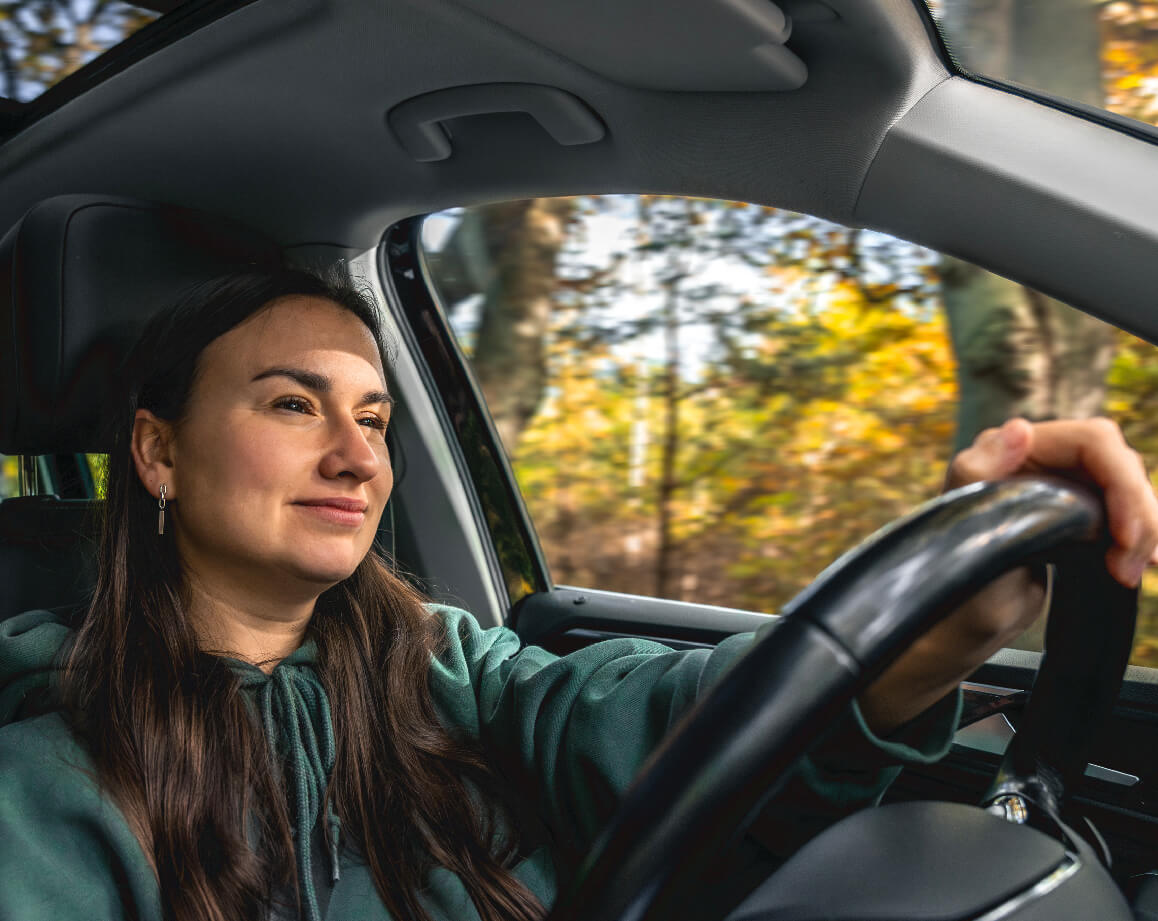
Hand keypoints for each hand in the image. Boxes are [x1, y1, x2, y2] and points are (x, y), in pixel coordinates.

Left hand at [857, 417, 1157, 734]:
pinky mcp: (1074, 513)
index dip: (1121, 481)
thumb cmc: (952, 577)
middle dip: (1140, 512)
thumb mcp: (961, 528)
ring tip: (1130, 573)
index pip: (1092, 440)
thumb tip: (1019, 429)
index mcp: (1008, 449)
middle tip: (1131, 566)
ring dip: (1144, 530)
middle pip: (1118, 463)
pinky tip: (1140, 564)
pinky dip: (1138, 537)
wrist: (957, 618)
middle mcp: (1036, 457)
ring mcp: (1058, 483)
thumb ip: (979, 476)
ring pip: (1127, 490)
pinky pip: (1123, 513)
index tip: (1125, 534)